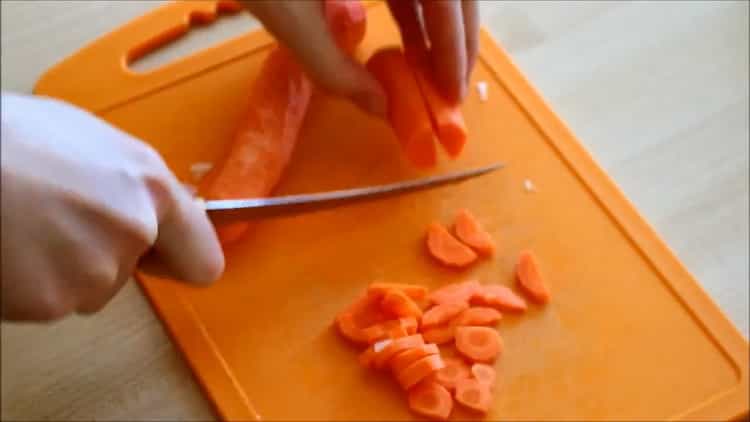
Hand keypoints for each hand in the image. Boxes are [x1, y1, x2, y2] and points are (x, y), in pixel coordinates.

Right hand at [0, 93, 223, 320]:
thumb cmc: (12, 137)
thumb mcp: (93, 141)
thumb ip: (135, 183)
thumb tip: (155, 207)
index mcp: (151, 190)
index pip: (203, 261)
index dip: (180, 260)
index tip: (164, 257)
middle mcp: (133, 235)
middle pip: (131, 271)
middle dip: (104, 254)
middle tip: (60, 220)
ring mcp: (92, 274)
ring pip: (88, 288)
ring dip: (63, 268)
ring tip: (26, 226)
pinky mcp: (48, 303)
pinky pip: (49, 301)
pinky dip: (30, 284)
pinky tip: (10, 248)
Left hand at [242, 0, 478, 113]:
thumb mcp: (290, 18)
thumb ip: (334, 69)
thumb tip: (380, 108)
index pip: (446, 0)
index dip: (455, 47)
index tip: (453, 93)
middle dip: (458, 41)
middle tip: (452, 90)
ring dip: (441, 28)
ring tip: (434, 75)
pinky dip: (418, 11)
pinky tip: (413, 46)